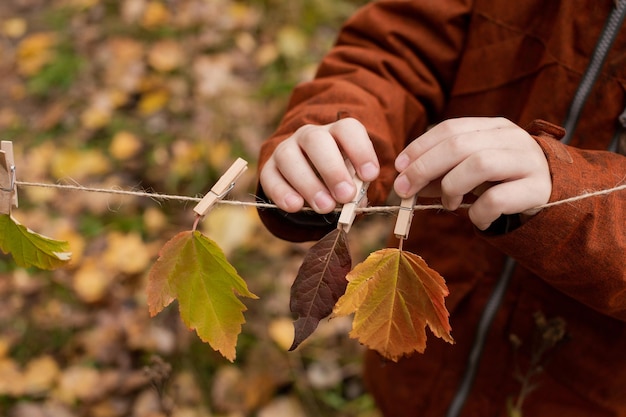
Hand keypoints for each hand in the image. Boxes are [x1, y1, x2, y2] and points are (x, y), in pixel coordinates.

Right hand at [260, 117, 379, 212]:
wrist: (310, 183)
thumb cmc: (339, 180)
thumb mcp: (353, 180)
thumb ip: (356, 188)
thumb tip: (355, 203)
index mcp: (336, 133)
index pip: (347, 129)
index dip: (360, 150)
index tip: (370, 175)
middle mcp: (309, 135)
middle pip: (317, 140)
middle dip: (332, 169)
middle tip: (346, 195)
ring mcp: (286, 149)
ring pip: (289, 157)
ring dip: (308, 183)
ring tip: (325, 207)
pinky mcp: (269, 169)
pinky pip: (270, 177)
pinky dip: (282, 192)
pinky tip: (296, 206)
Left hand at [393, 117, 551, 229]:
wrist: (555, 196)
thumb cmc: (504, 181)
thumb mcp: (471, 171)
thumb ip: (442, 172)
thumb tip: (405, 182)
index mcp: (493, 127)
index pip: (451, 128)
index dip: (420, 147)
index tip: (399, 167)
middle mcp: (512, 138)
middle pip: (459, 145)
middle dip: (425, 167)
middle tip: (406, 190)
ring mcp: (527, 162)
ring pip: (479, 164)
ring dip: (452, 187)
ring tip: (448, 203)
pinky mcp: (537, 189)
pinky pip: (497, 199)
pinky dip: (478, 213)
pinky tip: (476, 219)